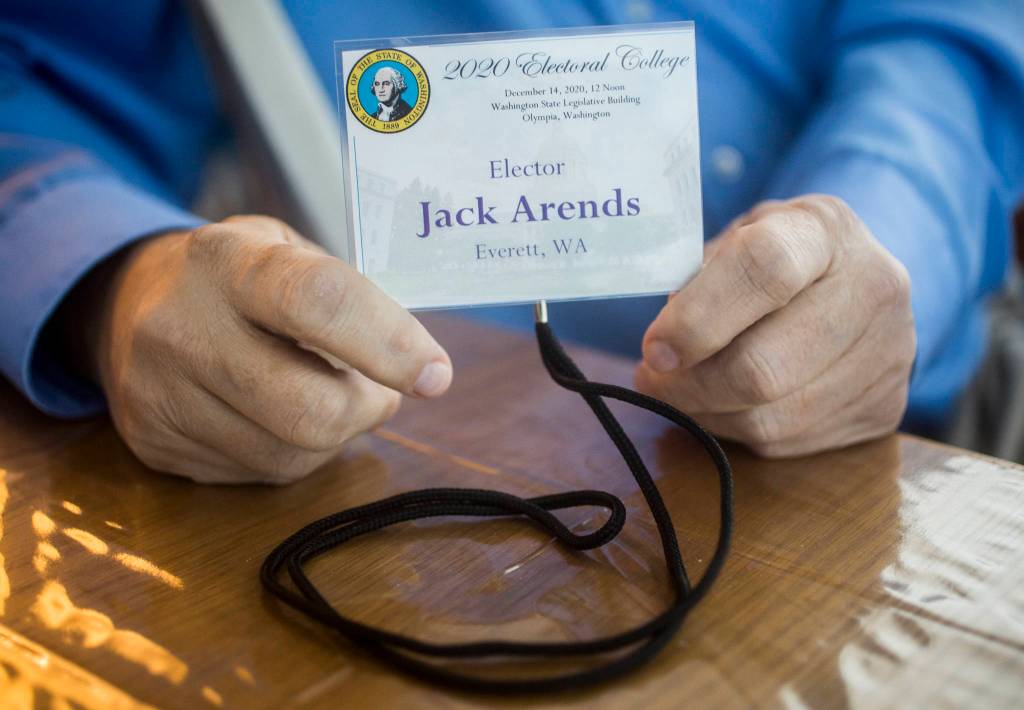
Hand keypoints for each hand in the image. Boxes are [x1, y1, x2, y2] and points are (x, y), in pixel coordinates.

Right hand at [74, 215, 451, 483]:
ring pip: (291, 455)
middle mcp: (181, 327)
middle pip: (310, 409)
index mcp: (228, 261)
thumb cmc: (238, 276)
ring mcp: (159, 394)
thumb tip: (415, 365)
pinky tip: (276, 414)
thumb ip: (350, 296)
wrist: (124, 304)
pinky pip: (260, 474)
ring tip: (321, 390)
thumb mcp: (288, 250)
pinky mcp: (154, 445)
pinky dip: (294, 451)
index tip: (435, 373)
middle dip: (368, 408)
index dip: (390, 342)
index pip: (320, 302)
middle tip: (380, 387)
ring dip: (336, 434)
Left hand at [637, 195, 914, 457]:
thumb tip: (664, 348)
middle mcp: (872, 288)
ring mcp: (889, 353)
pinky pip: (786, 441)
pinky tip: (723, 404)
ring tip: (680, 390)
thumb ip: (696, 280)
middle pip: (763, 367)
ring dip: (705, 413)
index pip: (764, 270)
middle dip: (689, 385)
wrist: (852, 280)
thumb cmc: (772, 257)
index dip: (698, 318)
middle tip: (652, 377)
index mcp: (824, 229)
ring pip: (769, 417)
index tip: (654, 349)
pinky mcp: (884, 407)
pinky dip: (737, 429)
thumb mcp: (732, 240)